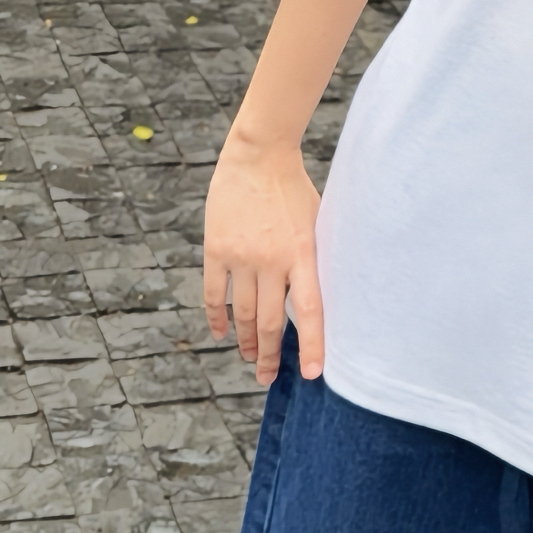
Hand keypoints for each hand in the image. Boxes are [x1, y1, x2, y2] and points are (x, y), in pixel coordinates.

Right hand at [203, 129, 324, 386]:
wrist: (259, 155)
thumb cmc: (294, 190)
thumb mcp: (317, 223)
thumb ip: (314, 259)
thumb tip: (317, 299)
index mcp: (303, 253)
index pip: (310, 310)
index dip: (312, 345)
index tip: (313, 375)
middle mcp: (271, 260)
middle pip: (270, 321)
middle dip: (270, 355)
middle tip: (268, 377)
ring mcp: (241, 256)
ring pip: (242, 314)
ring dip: (246, 342)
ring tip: (250, 358)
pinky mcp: (216, 249)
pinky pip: (215, 294)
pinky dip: (217, 318)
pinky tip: (221, 333)